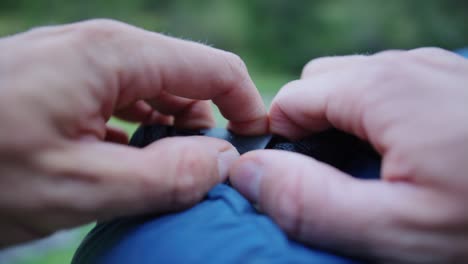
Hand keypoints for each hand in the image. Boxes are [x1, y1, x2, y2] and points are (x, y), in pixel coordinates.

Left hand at [0, 19, 267, 246]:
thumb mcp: (79, 186)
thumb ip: (165, 177)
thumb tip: (223, 164)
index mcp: (115, 55)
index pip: (214, 69)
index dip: (246, 107)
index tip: (255, 149)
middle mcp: (104, 47)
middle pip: (189, 78)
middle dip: (209, 125)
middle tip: (204, 177)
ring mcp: (82, 62)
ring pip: (159, 91)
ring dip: (175, 132)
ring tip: (165, 175)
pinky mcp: (66, 82)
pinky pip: (127, 100)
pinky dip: (144, 131)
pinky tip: (131, 162)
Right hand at [229, 48, 467, 262]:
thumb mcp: (398, 229)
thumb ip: (313, 201)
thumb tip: (248, 173)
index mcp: (383, 88)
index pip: (291, 99)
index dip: (280, 141)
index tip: (298, 180)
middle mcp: (406, 64)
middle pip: (319, 85)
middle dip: (311, 128)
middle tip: (333, 179)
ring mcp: (432, 70)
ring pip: (353, 84)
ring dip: (344, 123)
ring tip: (369, 171)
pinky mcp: (449, 83)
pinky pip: (389, 88)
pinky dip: (377, 117)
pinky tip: (404, 155)